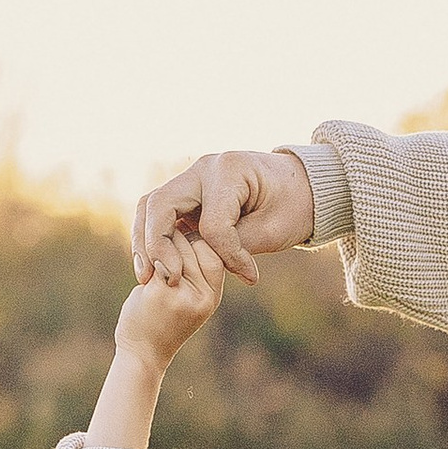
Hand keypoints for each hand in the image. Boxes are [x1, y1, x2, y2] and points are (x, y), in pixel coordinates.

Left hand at [113, 231, 228, 370]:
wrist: (143, 353)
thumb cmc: (165, 320)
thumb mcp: (191, 298)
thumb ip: (195, 270)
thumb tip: (187, 223)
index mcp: (213, 295)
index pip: (213, 249)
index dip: (195, 239)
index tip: (179, 242)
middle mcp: (202, 295)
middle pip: (192, 243)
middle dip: (174, 240)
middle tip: (162, 250)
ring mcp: (182, 293)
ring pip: (172, 246)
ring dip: (158, 245)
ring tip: (151, 261)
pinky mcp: (159, 292)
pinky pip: (154, 257)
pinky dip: (145, 257)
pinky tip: (142, 271)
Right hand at [132, 147, 316, 288]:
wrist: (301, 186)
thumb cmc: (292, 205)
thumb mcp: (273, 229)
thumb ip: (237, 246)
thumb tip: (206, 269)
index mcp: (229, 170)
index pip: (212, 222)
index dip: (226, 255)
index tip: (249, 276)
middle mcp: (202, 169)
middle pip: (160, 205)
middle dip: (157, 245)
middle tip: (166, 279)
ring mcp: (191, 180)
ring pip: (150, 208)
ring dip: (146, 243)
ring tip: (147, 277)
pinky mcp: (187, 196)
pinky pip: (159, 215)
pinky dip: (154, 240)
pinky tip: (155, 268)